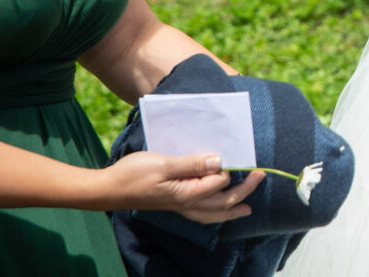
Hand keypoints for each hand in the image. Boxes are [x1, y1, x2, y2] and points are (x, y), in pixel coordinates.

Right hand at [98, 152, 264, 222]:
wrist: (107, 189)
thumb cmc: (133, 175)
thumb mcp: (163, 164)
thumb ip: (191, 164)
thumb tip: (218, 161)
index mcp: (185, 194)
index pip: (217, 184)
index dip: (229, 170)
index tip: (236, 155)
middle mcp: (185, 204)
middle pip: (221, 204)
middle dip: (244, 192)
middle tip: (260, 176)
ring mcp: (179, 206)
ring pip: (211, 214)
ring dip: (231, 209)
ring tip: (247, 208)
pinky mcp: (173, 204)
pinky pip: (200, 213)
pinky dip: (214, 212)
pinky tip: (217, 207)